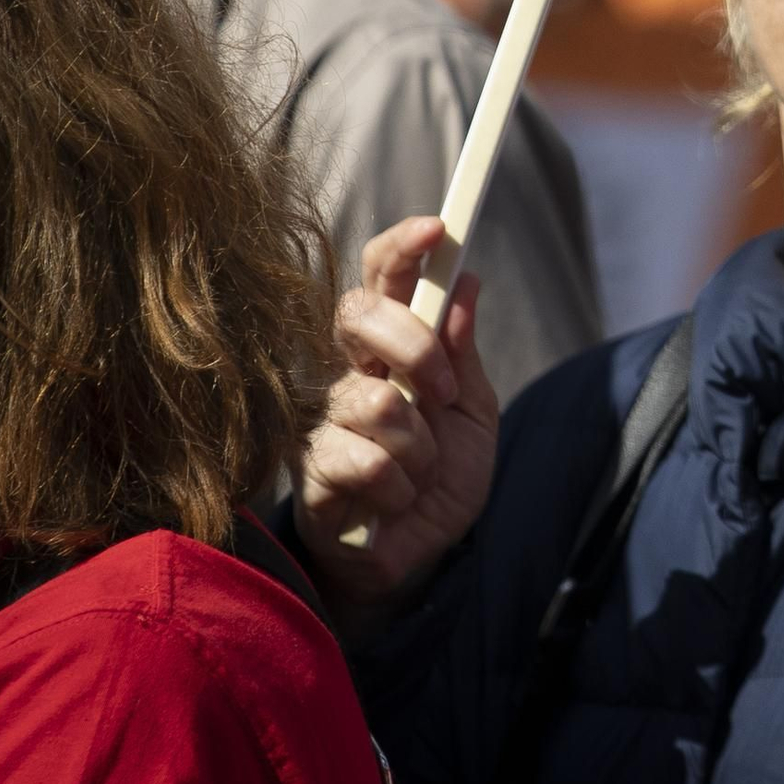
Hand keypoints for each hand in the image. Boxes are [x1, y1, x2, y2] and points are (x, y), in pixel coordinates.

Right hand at [295, 216, 499, 606]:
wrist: (421, 556)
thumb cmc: (441, 475)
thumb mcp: (473, 411)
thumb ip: (463, 353)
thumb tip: (468, 282)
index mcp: (389, 347)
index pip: (380, 277)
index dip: (402, 246)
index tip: (437, 227)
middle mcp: (347, 371)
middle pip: (356, 314)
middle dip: (414, 345)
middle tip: (442, 392)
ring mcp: (323, 419)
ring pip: (376, 401)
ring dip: (420, 445)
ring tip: (420, 471)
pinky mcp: (310, 470)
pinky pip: (367, 460)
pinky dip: (401, 486)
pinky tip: (395, 501)